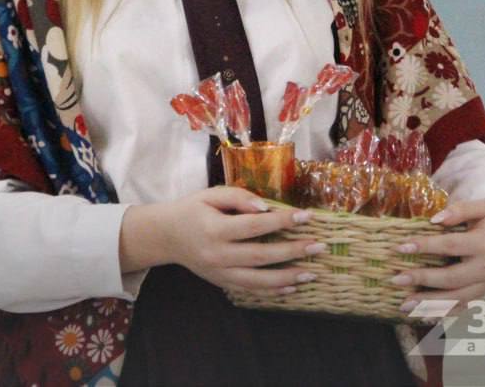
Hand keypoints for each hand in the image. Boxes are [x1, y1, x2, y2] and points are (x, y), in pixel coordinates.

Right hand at [120, 186, 325, 293]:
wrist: (165, 236)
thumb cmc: (192, 210)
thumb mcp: (211, 194)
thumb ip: (239, 197)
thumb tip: (266, 208)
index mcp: (215, 228)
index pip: (254, 225)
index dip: (282, 222)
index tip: (306, 216)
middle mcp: (217, 254)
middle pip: (261, 256)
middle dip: (293, 252)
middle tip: (319, 246)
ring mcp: (219, 273)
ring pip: (258, 280)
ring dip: (288, 278)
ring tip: (312, 273)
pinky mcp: (221, 282)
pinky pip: (250, 290)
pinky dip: (272, 291)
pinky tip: (292, 287)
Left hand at [388, 194, 484, 318]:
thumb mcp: (483, 206)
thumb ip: (459, 210)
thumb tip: (434, 219)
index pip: (450, 246)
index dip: (425, 247)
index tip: (401, 247)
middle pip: (451, 278)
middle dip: (422, 280)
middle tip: (396, 279)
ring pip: (457, 299)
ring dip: (429, 304)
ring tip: (404, 304)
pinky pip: (463, 307)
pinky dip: (444, 312)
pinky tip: (423, 315)